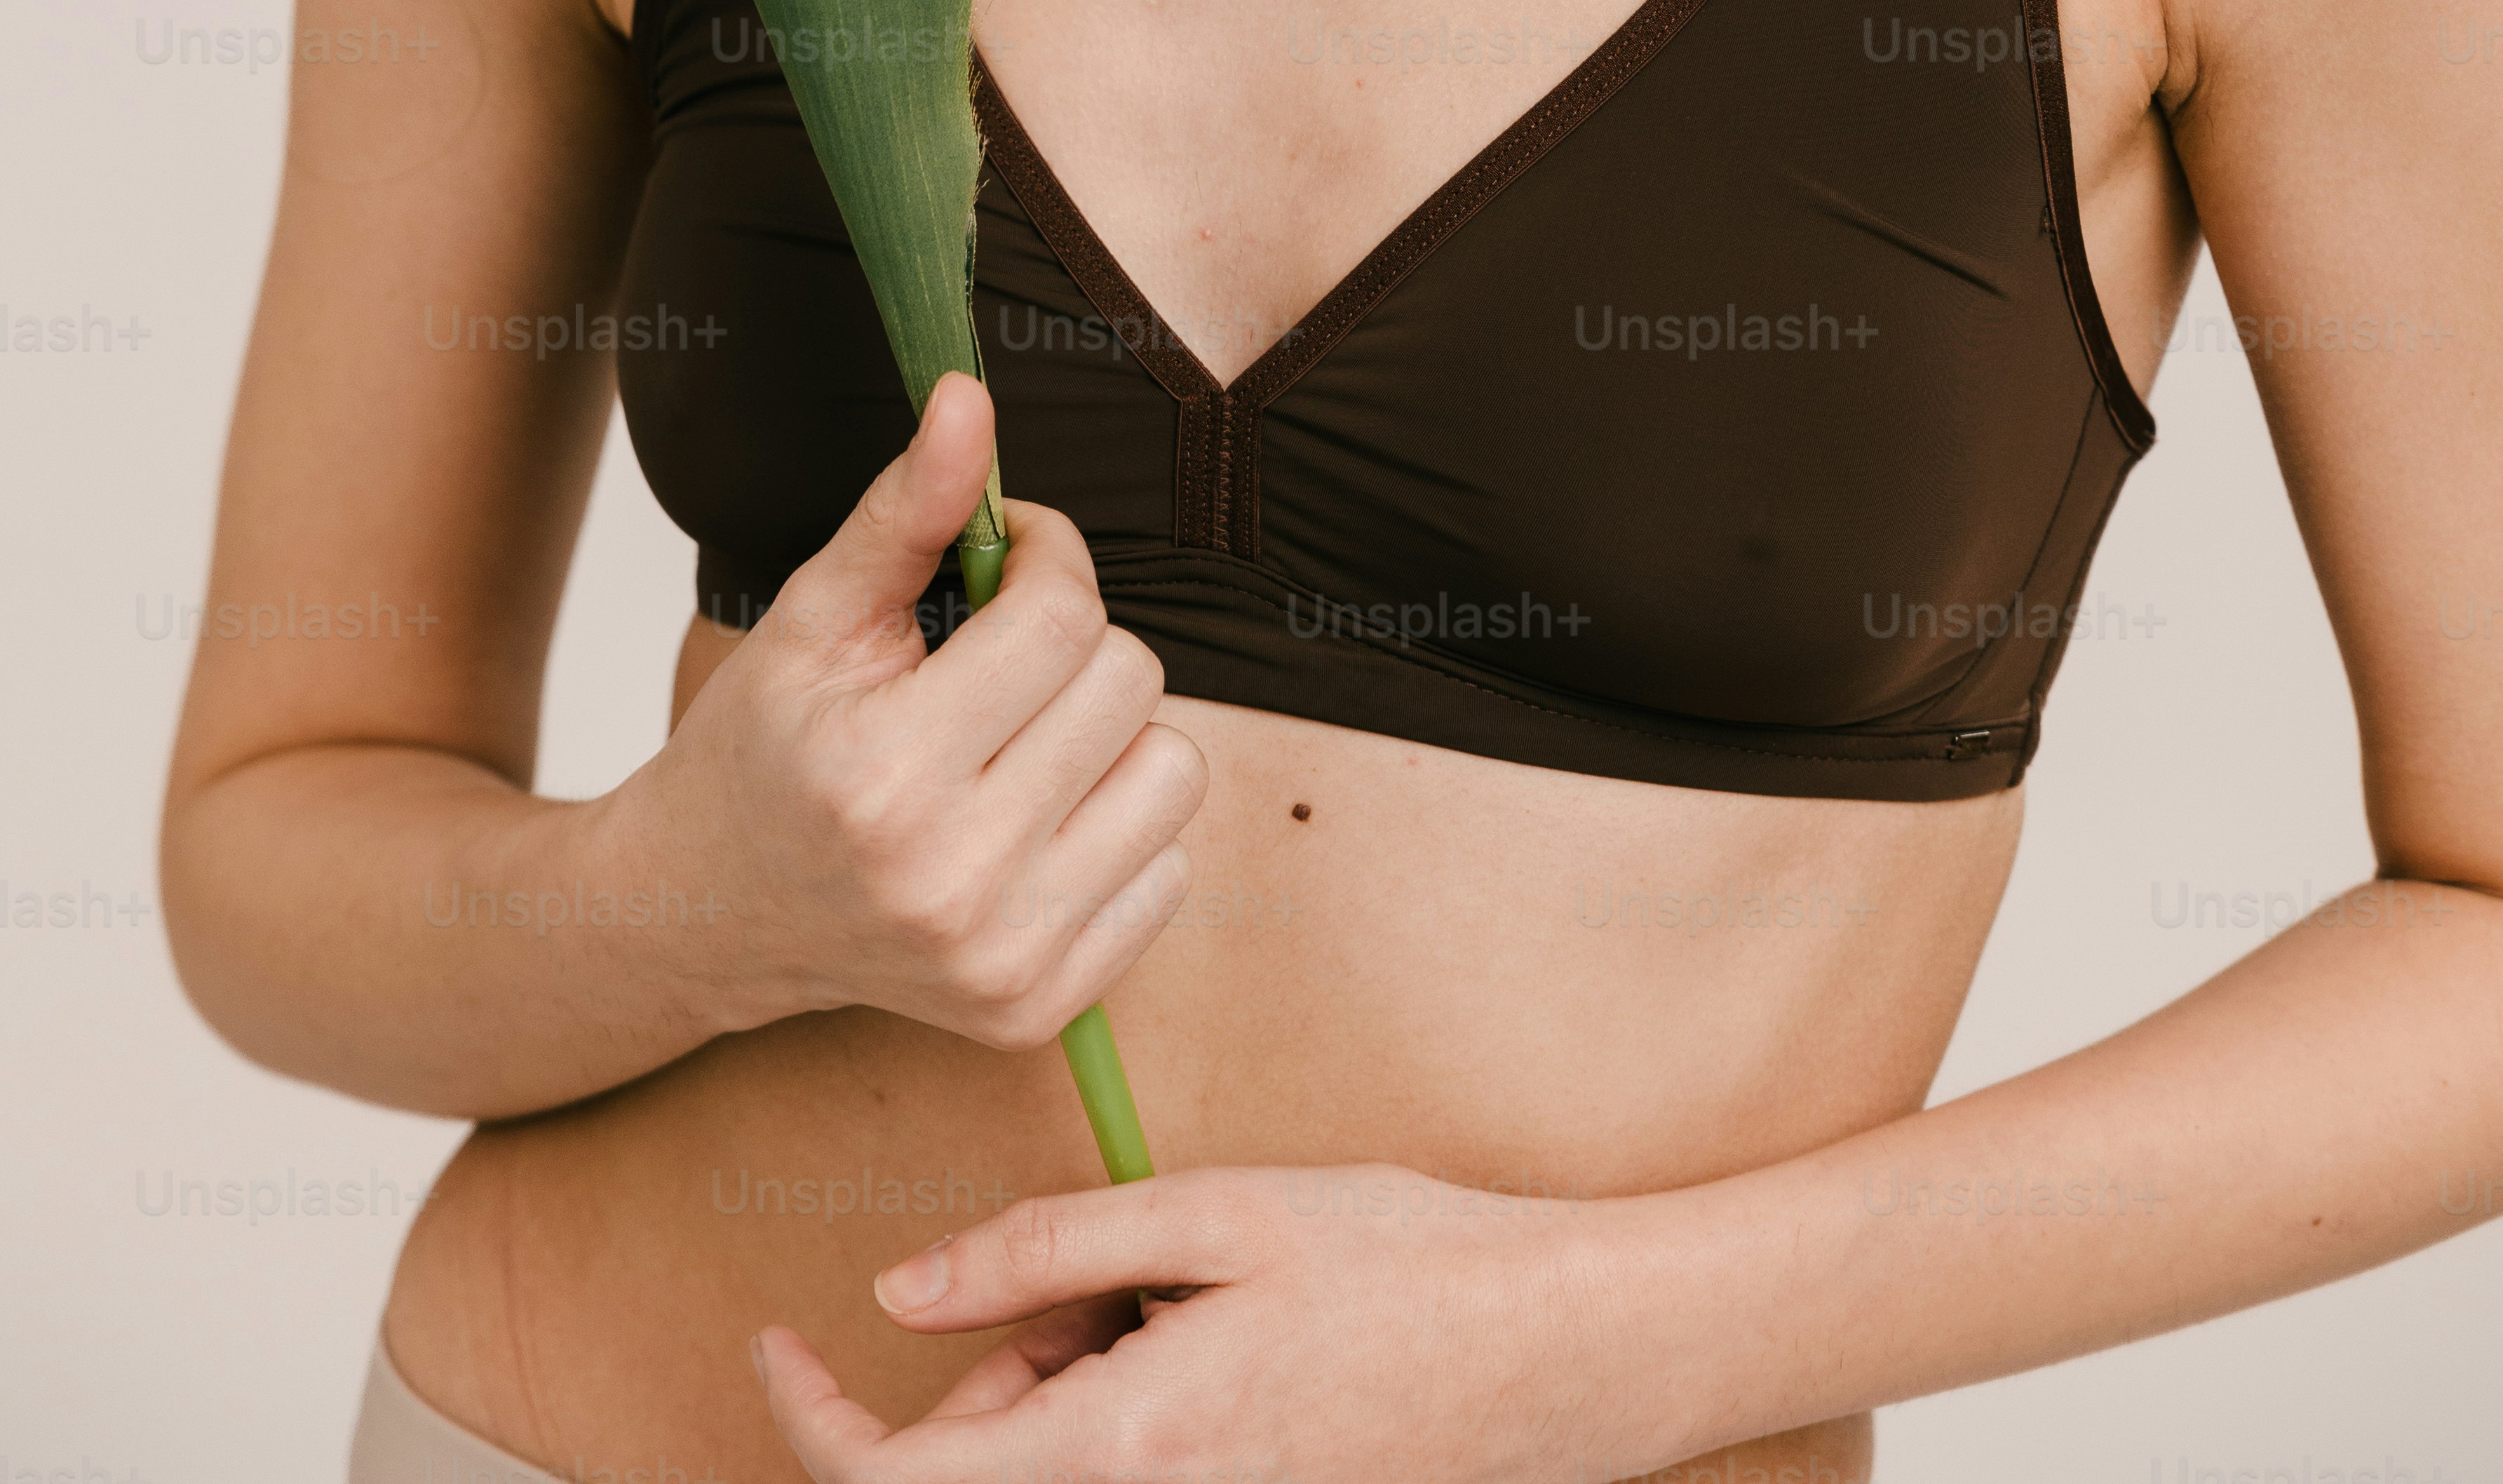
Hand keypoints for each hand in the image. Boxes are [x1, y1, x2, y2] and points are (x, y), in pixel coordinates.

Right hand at [612, 374, 1206, 1046]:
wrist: (707, 913)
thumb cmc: (764, 748)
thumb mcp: (814, 614)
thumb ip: (906, 510)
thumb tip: (969, 397)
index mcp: (886, 776)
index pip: (1063, 615)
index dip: (1044, 554)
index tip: (1004, 556)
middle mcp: (952, 883)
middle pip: (1129, 684)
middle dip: (1073, 641)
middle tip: (998, 657)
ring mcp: (1003, 959)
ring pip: (1175, 772)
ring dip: (1112, 734)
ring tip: (1022, 739)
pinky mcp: (1039, 1010)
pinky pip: (1172, 869)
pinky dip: (1119, 826)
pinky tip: (1031, 822)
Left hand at [749, 1162, 1649, 1483]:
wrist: (1556, 1352)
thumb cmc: (1402, 1263)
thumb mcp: (1214, 1215)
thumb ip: (1042, 1255)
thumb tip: (897, 1295)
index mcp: (1125, 1454)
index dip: (807, 1425)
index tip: (775, 1342)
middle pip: (973, 1482)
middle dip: (983, 1378)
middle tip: (1083, 1279)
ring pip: (1045, 1482)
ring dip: (1054, 1397)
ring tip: (1162, 1300)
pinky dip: (1114, 1426)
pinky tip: (1195, 1352)